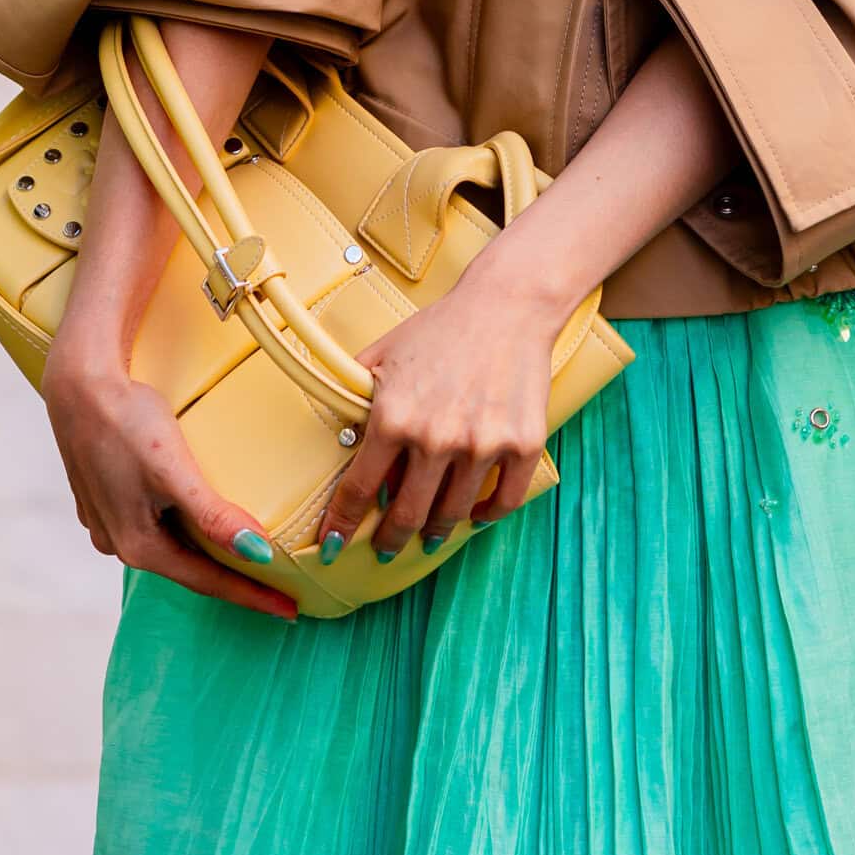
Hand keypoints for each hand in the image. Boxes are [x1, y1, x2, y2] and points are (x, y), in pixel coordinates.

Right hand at [44, 340, 297, 621]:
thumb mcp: (174, 471)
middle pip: (190, 568)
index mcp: (137, 546)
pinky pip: (156, 524)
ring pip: (172, 546)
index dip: (252, 596)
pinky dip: (186, 528)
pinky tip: (202, 520)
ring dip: (209, 553)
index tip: (291, 610)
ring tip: (247, 557)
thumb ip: (213, 516)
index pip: (208, 582)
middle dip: (233, 579)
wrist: (78, 384)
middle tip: (278, 588)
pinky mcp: (106, 497)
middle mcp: (118, 543)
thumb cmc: (127, 423)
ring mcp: (108, 521)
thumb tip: (257, 554)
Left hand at [314, 255, 569, 562]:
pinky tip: (476, 514)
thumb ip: (354, 396)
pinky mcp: (522, 444)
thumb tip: (336, 437)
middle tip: (386, 548)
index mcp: (394, 418)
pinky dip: (487, 514)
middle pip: (406, 515)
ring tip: (429, 535)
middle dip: (390, 540)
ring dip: (436, 531)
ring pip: (453, 514)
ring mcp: (482, 444)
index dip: (342, 523)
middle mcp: (436, 438)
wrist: (507, 306)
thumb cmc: (441, 329)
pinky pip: (503, 500)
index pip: (359, 489)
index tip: (333, 544)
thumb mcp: (382, 354)